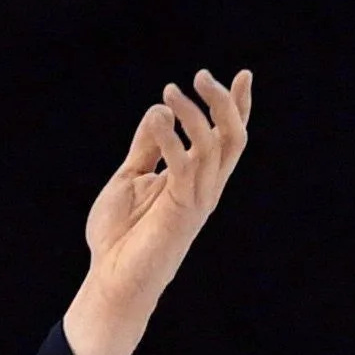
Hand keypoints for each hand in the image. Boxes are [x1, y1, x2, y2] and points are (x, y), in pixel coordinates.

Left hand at [63, 68, 250, 354]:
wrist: (110, 279)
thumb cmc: (117, 235)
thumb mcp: (130, 179)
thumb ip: (147, 147)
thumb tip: (160, 109)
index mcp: (197, 180)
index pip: (227, 138)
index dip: (238, 107)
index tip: (244, 75)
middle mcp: (205, 187)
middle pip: (233, 137)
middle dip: (225, 103)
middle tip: (202, 75)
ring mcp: (197, 199)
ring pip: (215, 145)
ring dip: (195, 113)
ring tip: (172, 90)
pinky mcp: (181, 209)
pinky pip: (185, 164)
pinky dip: (172, 137)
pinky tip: (159, 118)